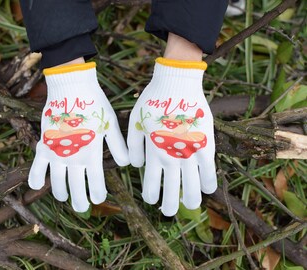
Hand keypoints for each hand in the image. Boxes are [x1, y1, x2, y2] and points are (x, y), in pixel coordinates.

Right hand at [29, 63, 128, 211]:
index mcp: (92, 153)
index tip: (99, 199)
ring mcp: (57, 152)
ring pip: (57, 180)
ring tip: (64, 198)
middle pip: (76, 186)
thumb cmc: (94, 105)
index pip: (96, 181)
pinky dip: (35, 177)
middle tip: (81, 207)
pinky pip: (37, 165)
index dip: (98, 192)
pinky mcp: (44, 144)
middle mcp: (74, 157)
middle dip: (79, 199)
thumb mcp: (110, 125)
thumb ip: (118, 146)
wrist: (72, 87)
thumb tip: (127, 165)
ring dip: (61, 192)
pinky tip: (36, 186)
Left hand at [128, 58, 215, 215]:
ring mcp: (190, 150)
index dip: (152, 193)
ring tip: (191, 206)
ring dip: (190, 197)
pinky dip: (208, 180)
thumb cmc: (153, 101)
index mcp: (154, 150)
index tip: (151, 201)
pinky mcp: (205, 142)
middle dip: (170, 203)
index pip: (152, 180)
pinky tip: (208, 189)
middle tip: (169, 212)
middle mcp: (172, 155)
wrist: (176, 83)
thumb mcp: (135, 122)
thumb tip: (137, 166)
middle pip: (172, 186)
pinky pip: (209, 166)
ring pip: (191, 182)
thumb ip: (134, 146)